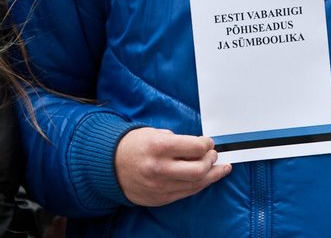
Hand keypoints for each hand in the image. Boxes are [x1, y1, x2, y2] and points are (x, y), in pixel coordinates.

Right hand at [114, 127, 230, 205]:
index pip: (196, 148)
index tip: (208, 142)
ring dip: (212, 175)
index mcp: (159, 147)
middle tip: (212, 154)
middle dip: (211, 160)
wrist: (109, 165)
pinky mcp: (160, 198)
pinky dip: (198, 185)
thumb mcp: (154, 132)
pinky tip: (206, 178)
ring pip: (196, 184)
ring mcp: (160, 186)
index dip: (207, 144)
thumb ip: (178, 141)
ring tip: (220, 168)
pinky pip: (186, 193)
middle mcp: (160, 168)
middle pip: (199, 169)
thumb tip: (200, 147)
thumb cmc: (133, 145)